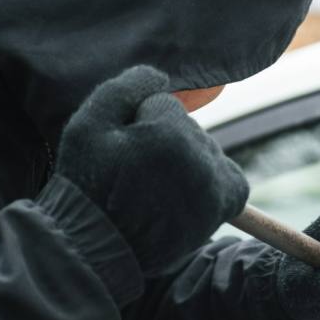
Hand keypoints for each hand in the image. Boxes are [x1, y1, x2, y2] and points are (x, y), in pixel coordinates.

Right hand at [55, 66, 248, 275]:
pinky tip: (189, 191)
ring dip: (188, 162)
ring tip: (155, 189)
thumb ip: (124, 88)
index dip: (139, 122)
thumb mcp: (88, 124)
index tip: (122, 149)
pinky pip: (232, 180)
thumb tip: (159, 74)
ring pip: (207, 152)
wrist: (96, 245)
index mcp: (168, 133)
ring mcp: (213, 186)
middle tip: (136, 173)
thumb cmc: (87, 183)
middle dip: (165, 142)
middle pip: (188, 128)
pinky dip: (217, 181)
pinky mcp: (220, 209)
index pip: (164, 105)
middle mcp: (199, 158)